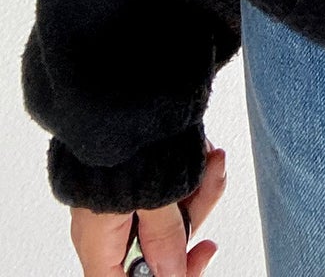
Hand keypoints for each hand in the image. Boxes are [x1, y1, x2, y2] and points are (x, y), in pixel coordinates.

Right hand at [69, 138, 225, 276]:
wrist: (116, 82)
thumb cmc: (122, 138)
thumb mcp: (149, 194)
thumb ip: (162, 238)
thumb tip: (173, 275)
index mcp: (99, 242)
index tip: (201, 256)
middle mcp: (109, 227)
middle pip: (159, 249)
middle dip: (194, 216)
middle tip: (210, 185)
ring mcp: (126, 201)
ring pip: (174, 214)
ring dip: (200, 186)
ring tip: (211, 158)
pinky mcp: (143, 177)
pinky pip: (174, 187)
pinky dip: (193, 170)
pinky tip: (204, 151)